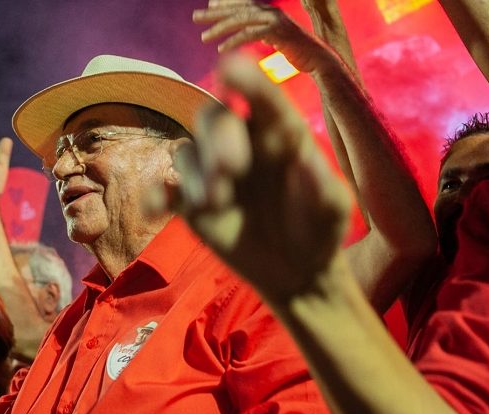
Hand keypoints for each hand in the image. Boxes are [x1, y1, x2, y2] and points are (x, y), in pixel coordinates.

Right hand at [167, 55, 349, 301]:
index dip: (245, 80)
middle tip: (231, 169)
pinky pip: (164, 191)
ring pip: (187, 152)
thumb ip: (323, 186)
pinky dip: (154, 195)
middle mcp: (241, 145)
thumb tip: (305, 161)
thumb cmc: (320, 227)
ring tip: (216, 204)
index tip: (229, 68)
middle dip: (217, 138)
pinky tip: (157, 208)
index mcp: (278, 133)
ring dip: (196, 174)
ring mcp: (212, 174)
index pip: (259, 98)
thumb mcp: (333, 210)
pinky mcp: (192, 205)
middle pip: (213, 118)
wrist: (296, 271)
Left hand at [193, 0, 333, 72]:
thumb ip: (262, 32)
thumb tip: (248, 32)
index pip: (242, 3)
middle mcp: (271, 12)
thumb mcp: (276, 38)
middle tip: (195, 17)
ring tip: (203, 37)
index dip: (225, 3)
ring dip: (219, 28)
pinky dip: (234, 41)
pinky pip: (250, 35)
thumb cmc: (296, 51)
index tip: (208, 6)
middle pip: (237, 10)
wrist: (318, 59)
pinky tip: (221, 49)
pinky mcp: (277, 33)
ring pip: (241, 21)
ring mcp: (275, 21)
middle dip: (214, 13)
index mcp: (270, 11)